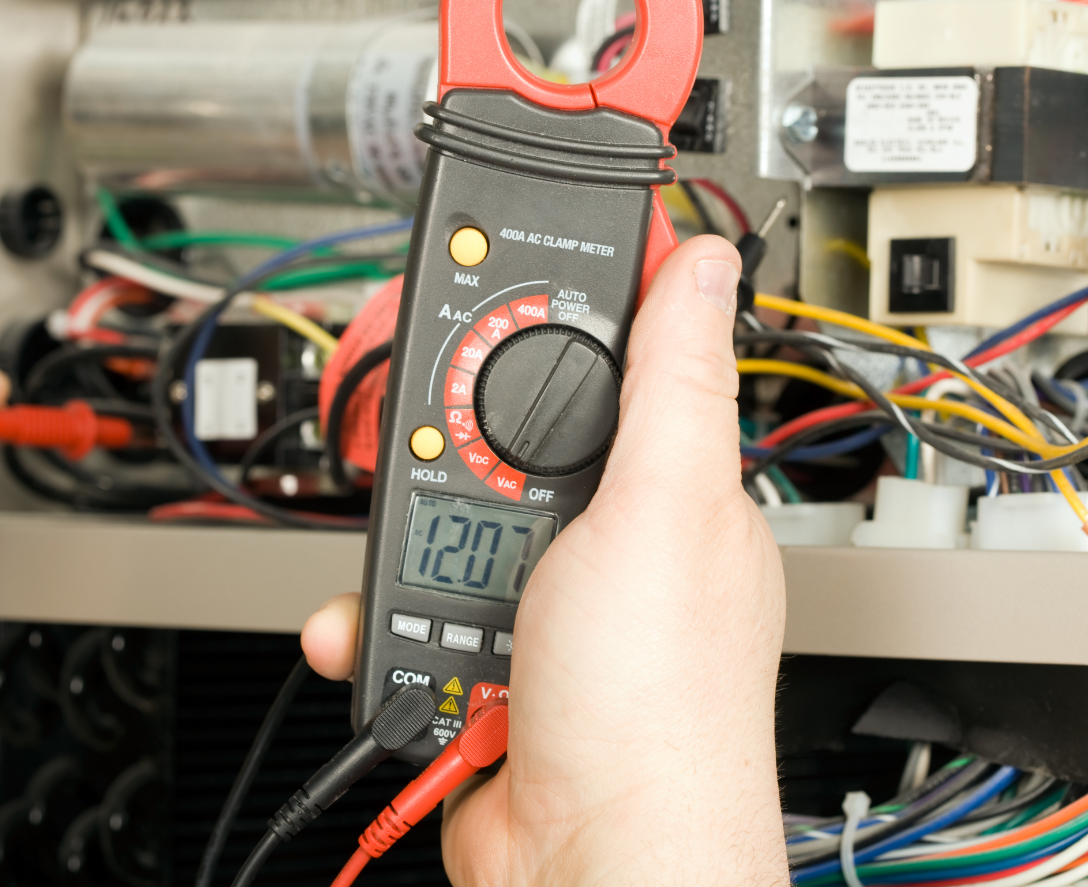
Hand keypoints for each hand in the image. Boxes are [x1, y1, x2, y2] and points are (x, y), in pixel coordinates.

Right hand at [302, 235, 789, 884]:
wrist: (590, 864)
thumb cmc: (659, 704)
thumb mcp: (663, 509)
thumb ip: (674, 381)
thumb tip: (705, 261)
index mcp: (673, 496)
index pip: (611, 373)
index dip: (547, 332)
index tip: (485, 300)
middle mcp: (614, 550)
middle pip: (503, 451)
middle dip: (452, 465)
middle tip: (446, 477)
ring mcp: (547, 614)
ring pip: (445, 535)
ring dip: (406, 559)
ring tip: (422, 583)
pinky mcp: (488, 672)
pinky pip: (411, 622)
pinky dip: (382, 634)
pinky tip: (388, 644)